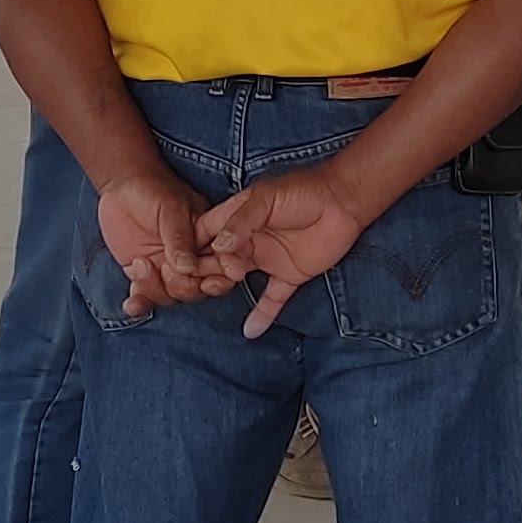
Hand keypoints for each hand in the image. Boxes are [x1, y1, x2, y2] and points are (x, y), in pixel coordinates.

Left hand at [99, 167, 218, 314]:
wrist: (120, 184)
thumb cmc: (152, 188)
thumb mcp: (170, 209)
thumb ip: (180, 238)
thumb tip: (188, 268)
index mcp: (208, 239)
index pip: (222, 264)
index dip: (221, 276)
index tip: (210, 281)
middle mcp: (192, 258)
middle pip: (199, 287)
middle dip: (184, 286)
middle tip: (164, 267)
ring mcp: (168, 268)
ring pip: (173, 296)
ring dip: (156, 290)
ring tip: (140, 265)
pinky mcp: (145, 274)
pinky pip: (146, 297)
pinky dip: (139, 304)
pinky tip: (131, 304)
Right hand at [195, 162, 378, 338]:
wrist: (344, 201)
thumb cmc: (304, 190)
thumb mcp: (267, 198)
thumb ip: (242, 221)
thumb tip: (219, 245)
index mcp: (238, 217)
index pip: (205, 233)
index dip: (190, 246)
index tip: (177, 259)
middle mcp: (248, 240)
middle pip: (216, 259)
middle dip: (206, 268)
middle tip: (206, 272)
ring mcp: (268, 259)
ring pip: (237, 279)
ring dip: (224, 287)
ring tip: (218, 290)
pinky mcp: (289, 275)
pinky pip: (272, 299)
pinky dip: (262, 315)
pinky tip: (250, 331)